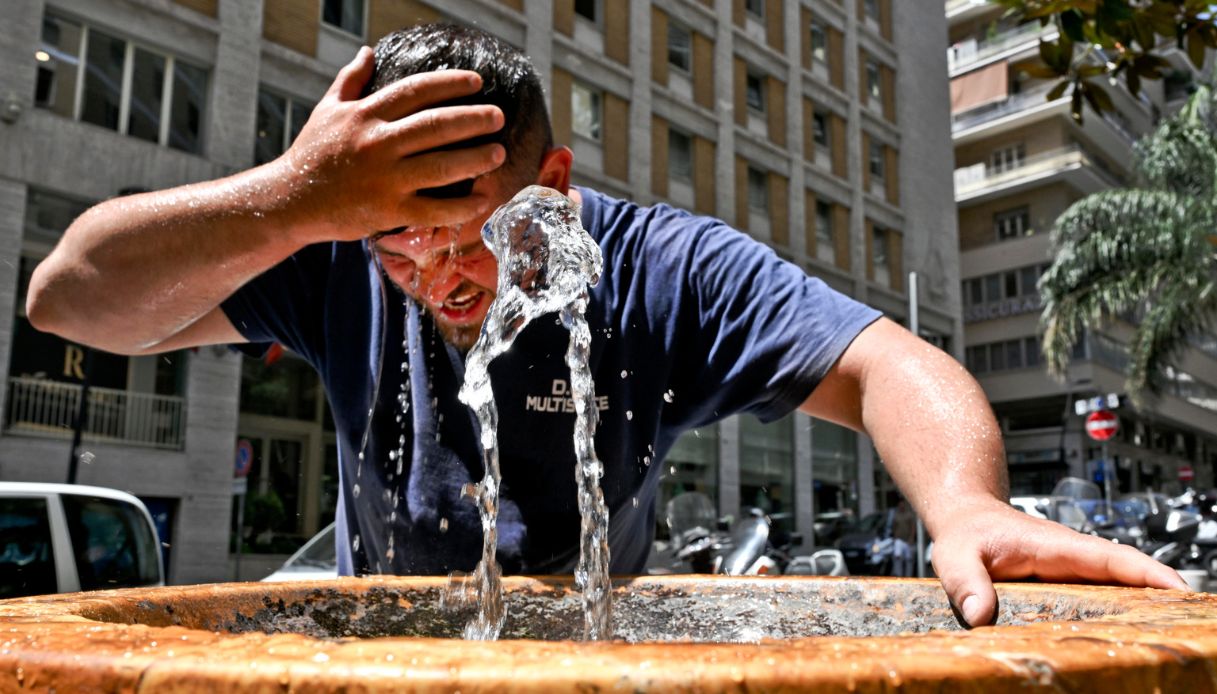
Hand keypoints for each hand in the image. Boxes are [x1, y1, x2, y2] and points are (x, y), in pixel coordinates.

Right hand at [272, 47, 506, 241]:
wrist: (289, 200)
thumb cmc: (312, 153)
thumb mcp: (327, 110)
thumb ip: (351, 80)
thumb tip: (368, 52)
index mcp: (365, 114)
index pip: (416, 91)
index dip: (450, 83)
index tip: (477, 82)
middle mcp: (377, 143)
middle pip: (436, 125)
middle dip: (474, 119)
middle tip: (498, 117)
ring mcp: (385, 179)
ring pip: (441, 166)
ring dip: (475, 159)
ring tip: (499, 153)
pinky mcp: (388, 211)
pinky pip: (434, 209)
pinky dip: (462, 207)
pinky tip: (483, 199)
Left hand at [929, 498, 1188, 626]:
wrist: (965, 517)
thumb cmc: (964, 532)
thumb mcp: (955, 556)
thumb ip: (966, 583)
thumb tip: (980, 615)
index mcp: (1055, 547)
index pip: (1111, 558)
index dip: (1148, 574)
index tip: (1179, 590)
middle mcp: (1071, 557)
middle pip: (1128, 576)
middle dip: (1160, 596)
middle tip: (1186, 624)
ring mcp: (1071, 570)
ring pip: (1117, 587)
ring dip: (1144, 606)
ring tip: (1169, 635)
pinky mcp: (1065, 583)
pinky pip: (1100, 595)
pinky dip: (1120, 611)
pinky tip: (1129, 636)